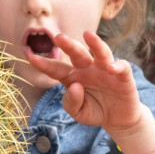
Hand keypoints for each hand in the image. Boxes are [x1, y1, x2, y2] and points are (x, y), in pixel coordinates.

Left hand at [27, 31, 142, 132]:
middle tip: (58, 37)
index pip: (56, 68)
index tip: (31, 57)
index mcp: (72, 76)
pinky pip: (121, 67)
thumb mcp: (78, 112)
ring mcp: (105, 70)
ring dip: (95, 44)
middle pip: (77, 54)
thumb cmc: (94, 110)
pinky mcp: (123, 76)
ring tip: (88, 34)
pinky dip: (117, 65)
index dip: (44, 64)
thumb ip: (71, 103)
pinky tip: (110, 68)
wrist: (117, 119)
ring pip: (101, 53)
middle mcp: (88, 69)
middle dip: (68, 45)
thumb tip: (74, 87)